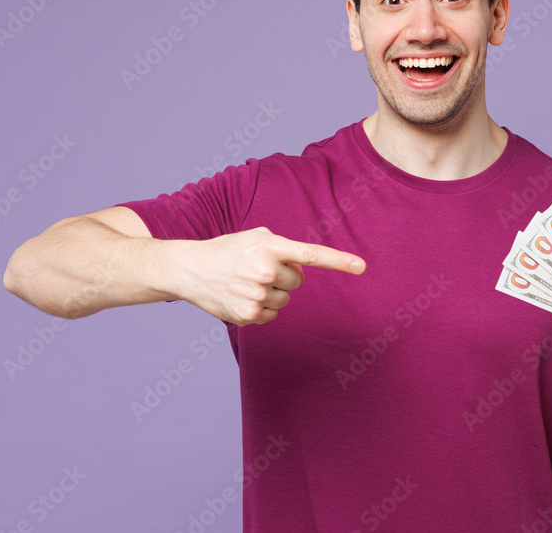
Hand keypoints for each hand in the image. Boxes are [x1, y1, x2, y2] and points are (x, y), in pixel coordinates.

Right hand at [179, 226, 364, 325]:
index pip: (312, 255)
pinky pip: (273, 315)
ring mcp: (257, 294)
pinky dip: (262, 308)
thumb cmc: (228, 250)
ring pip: (285, 299)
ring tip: (246, 283)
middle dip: (284, 276)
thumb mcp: (256, 237)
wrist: (190, 268)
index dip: (339, 261)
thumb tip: (301, 270)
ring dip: (272, 293)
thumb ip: (284, 248)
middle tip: (258, 270)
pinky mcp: (249, 315)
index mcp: (270, 246)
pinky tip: (242, 296)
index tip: (361, 267)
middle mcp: (266, 270)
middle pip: (298, 281)